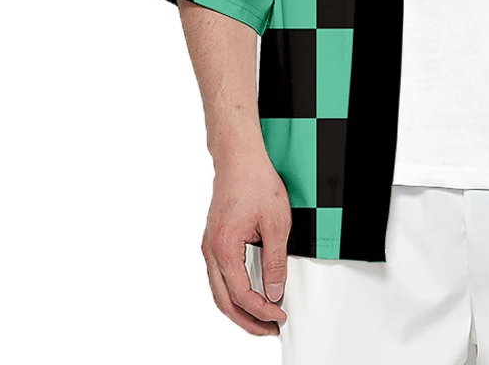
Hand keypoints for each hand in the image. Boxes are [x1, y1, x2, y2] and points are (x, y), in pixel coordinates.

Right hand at [201, 152, 291, 334]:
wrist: (240, 158)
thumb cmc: (256, 182)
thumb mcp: (276, 222)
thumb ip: (275, 260)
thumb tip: (274, 290)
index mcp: (224, 248)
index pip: (241, 294)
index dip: (262, 310)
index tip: (279, 316)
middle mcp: (211, 250)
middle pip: (224, 301)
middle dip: (247, 320)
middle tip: (269, 329)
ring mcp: (209, 245)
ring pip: (219, 291)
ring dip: (239, 308)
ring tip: (261, 317)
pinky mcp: (213, 240)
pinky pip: (219, 276)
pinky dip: (233, 291)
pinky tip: (248, 293)